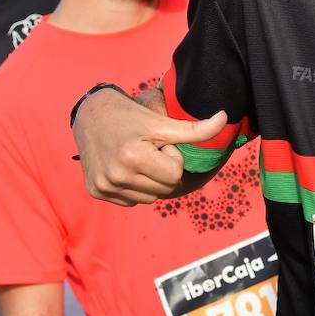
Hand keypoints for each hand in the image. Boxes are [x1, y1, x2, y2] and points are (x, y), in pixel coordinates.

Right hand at [72, 87, 227, 205]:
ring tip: (137, 157)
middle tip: (149, 149)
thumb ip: (194, 128)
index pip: (175, 175)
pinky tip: (126, 167)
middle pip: (164, 190)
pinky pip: (132, 200)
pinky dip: (135, 187)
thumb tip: (225, 118)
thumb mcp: (161, 122)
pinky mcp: (96, 192)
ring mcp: (104, 187)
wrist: (89, 114)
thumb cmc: (130, 114)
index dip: (173, 158)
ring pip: (150, 198)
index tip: (160, 142)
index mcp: (132, 157)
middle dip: (164, 170)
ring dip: (151, 181)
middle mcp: (116, 176)